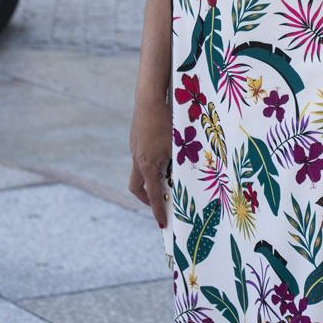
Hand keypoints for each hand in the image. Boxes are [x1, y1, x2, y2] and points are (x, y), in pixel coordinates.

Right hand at [127, 91, 172, 229]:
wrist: (149, 97)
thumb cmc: (167, 122)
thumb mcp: (178, 147)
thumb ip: (180, 164)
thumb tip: (188, 178)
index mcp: (147, 165)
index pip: (153, 195)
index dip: (158, 211)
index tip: (162, 224)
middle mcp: (137, 158)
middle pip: (137, 187)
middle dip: (147, 198)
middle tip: (160, 203)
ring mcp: (134, 147)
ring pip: (140, 170)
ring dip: (151, 177)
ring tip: (168, 176)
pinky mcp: (135, 138)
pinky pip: (141, 156)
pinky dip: (151, 162)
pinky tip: (164, 153)